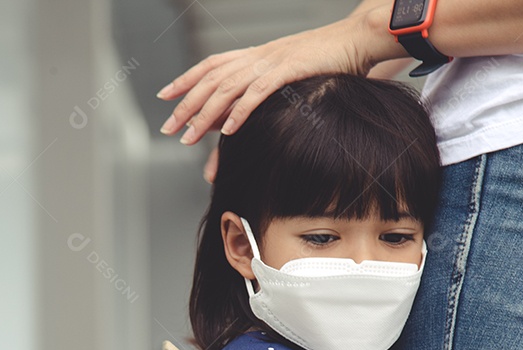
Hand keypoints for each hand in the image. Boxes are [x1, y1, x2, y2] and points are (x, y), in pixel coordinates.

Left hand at [157, 12, 395, 145]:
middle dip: (186, 104)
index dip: (186, 78)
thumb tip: (245, 112)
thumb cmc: (329, 61)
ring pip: (227, 88)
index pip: (211, 65)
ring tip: (189, 136)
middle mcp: (258, 56)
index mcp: (257, 55)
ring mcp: (272, 62)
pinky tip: (227, 129)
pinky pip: (258, 92)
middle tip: (168, 128)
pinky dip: (240, 111)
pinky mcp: (289, 70)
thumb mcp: (290, 74)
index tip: (165, 95)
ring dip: (205, 114)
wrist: (357, 39)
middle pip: (211, 80)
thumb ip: (264, 90)